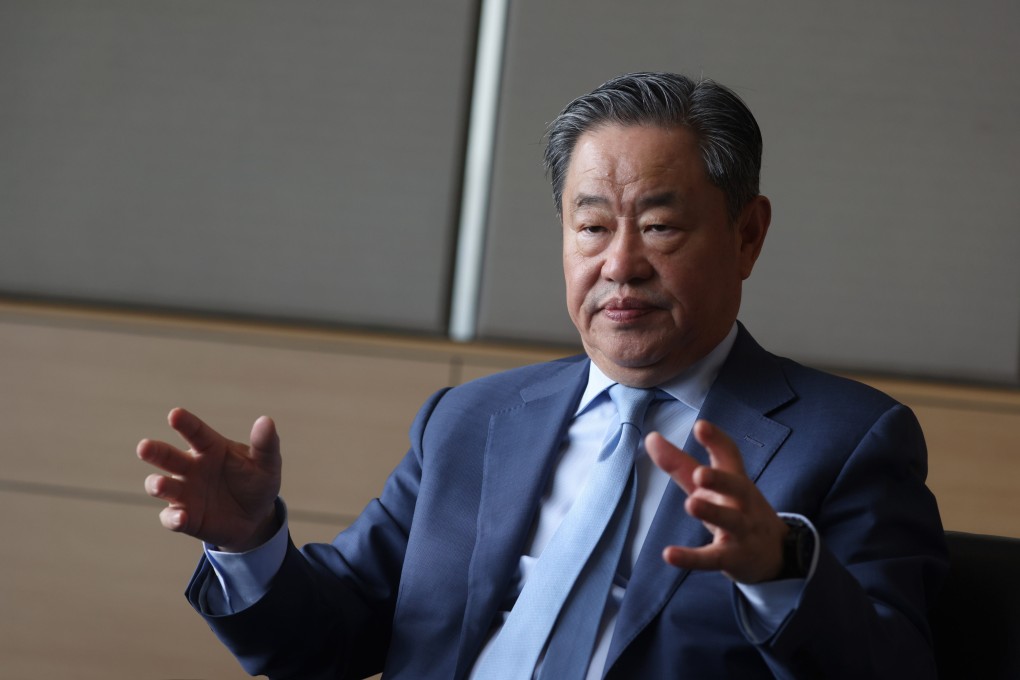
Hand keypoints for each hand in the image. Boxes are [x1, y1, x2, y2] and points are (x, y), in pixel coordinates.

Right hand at [137, 407, 281, 551]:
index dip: (185, 423)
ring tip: (160, 484)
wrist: (256, 517)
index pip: (195, 432)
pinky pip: (172, 517)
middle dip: (154, 451)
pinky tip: (181, 517)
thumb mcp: (267, 463)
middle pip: (167, 456)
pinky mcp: (186, 517)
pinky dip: (173, 518)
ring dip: (158, 484)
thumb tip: (266, 421)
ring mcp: (185, 492)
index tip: (174, 414)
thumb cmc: (257, 482)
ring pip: (162, 486)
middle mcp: (191, 467)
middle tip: (144, 447)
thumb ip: (265, 443)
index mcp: (210, 447)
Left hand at [645, 420, 787, 583]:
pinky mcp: (733, 557)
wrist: (774, 553)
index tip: (701, 426)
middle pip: (736, 486)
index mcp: (735, 479)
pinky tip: (669, 555)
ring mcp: (741, 529)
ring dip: (712, 511)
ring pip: (730, 520)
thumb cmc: (735, 509)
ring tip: (691, 504)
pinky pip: (713, 558)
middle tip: (700, 473)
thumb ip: (680, 464)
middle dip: (720, 479)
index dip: (717, 441)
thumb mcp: (710, 487)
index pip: (730, 456)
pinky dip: (692, 558)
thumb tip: (650, 437)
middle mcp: (742, 501)